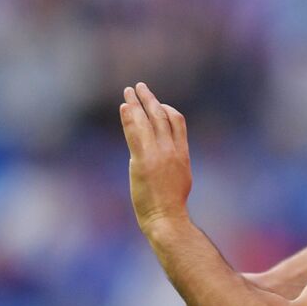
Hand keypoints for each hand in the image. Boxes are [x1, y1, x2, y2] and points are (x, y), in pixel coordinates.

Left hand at [120, 82, 191, 233]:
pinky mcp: (143, 161)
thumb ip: (174, 165)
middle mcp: (172, 150)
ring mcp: (158, 154)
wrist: (168, 218)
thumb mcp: (180, 180)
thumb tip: (168, 163)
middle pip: (162, 115)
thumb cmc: (171, 206)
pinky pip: (135, 133)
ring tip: (128, 90)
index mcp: (183, 154)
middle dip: (150, 99)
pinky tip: (124, 107)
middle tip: (140, 86)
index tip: (157, 103)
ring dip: (137, 103)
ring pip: (148, 120)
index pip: (178, 122)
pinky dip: (129, 118)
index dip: (167, 109)